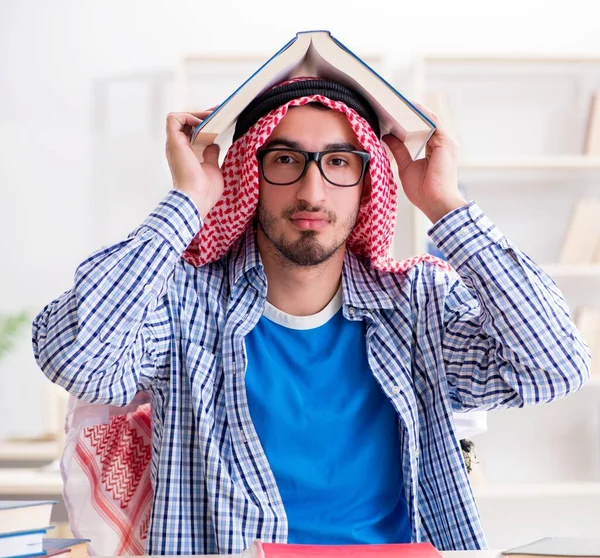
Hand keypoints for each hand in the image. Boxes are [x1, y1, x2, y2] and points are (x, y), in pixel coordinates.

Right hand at [165, 110, 222, 220]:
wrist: (197, 199)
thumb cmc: (204, 190)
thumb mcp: (212, 168)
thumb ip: (211, 155)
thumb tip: (213, 145)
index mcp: (185, 155)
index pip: (190, 132)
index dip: (202, 124)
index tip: (217, 121)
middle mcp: (177, 148)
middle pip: (184, 123)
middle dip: (201, 115)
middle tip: (217, 113)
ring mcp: (174, 144)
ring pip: (178, 118)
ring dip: (195, 114)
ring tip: (211, 115)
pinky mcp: (174, 142)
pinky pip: (173, 119)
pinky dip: (188, 116)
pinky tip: (202, 122)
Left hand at [382, 102, 467, 223]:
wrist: (436, 203)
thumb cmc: (424, 191)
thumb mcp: (406, 166)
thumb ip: (399, 150)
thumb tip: (388, 136)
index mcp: (436, 149)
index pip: (424, 128)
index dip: (410, 118)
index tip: (394, 111)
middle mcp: (444, 144)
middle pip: (427, 121)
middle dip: (411, 111)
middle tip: (393, 102)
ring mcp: (447, 143)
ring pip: (430, 119)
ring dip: (415, 110)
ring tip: (398, 101)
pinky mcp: (445, 144)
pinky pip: (433, 122)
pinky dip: (421, 114)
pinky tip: (408, 108)